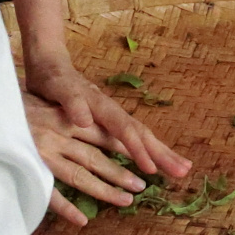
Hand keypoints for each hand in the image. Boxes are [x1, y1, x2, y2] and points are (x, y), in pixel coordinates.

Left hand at [24, 59, 191, 228]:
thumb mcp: (56, 88)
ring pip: (142, 134)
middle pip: (142, 133)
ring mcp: (113, 115)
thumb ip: (71, 102)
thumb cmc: (52, 77)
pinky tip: (156, 160)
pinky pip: (134, 136)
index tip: (151, 169)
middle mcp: (112, 110)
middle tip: (184, 171)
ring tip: (182, 168)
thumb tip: (85, 119)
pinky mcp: (109, 120)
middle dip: (163, 153)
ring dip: (162, 152)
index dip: (138, 150)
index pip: (124, 130)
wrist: (50, 63)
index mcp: (101, 105)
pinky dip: (148, 149)